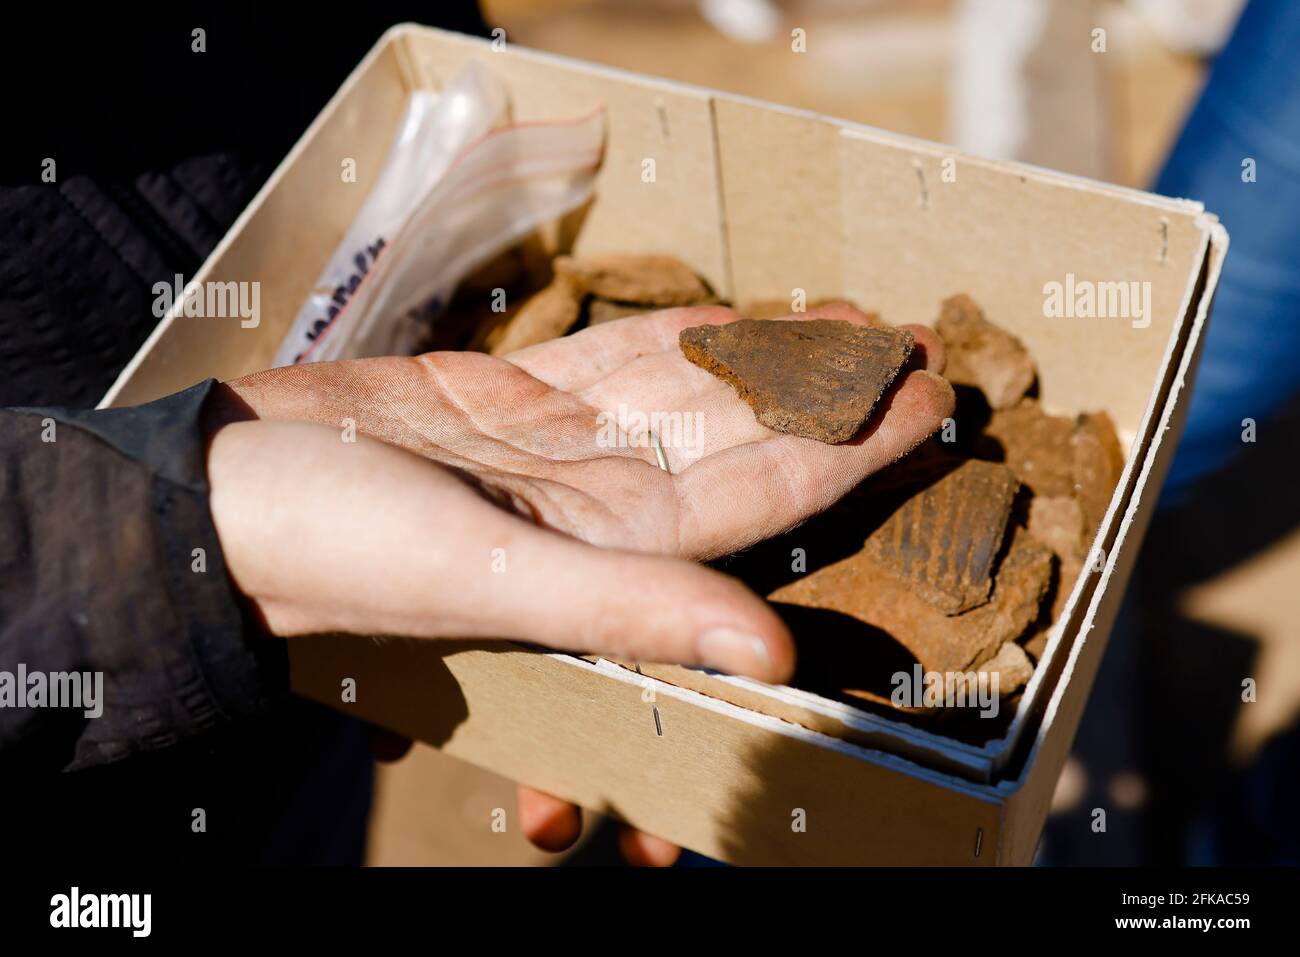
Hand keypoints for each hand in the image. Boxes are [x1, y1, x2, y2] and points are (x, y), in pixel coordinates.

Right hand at [206, 301, 950, 859]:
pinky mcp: (509, 404)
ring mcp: (557, 449)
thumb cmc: (337, 545)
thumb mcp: (492, 577)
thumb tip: (777, 653)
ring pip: (691, 393)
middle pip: (746, 438)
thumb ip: (636, 607)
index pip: (767, 495)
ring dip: (771, 359)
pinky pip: (616, 365)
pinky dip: (680, 337)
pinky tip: (736, 320)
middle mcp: (599, 501)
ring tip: (849, 326)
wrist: (220, 499)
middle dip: (833, 398)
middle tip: (919, 352)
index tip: (929, 403)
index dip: (853, 450)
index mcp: (611, 550)